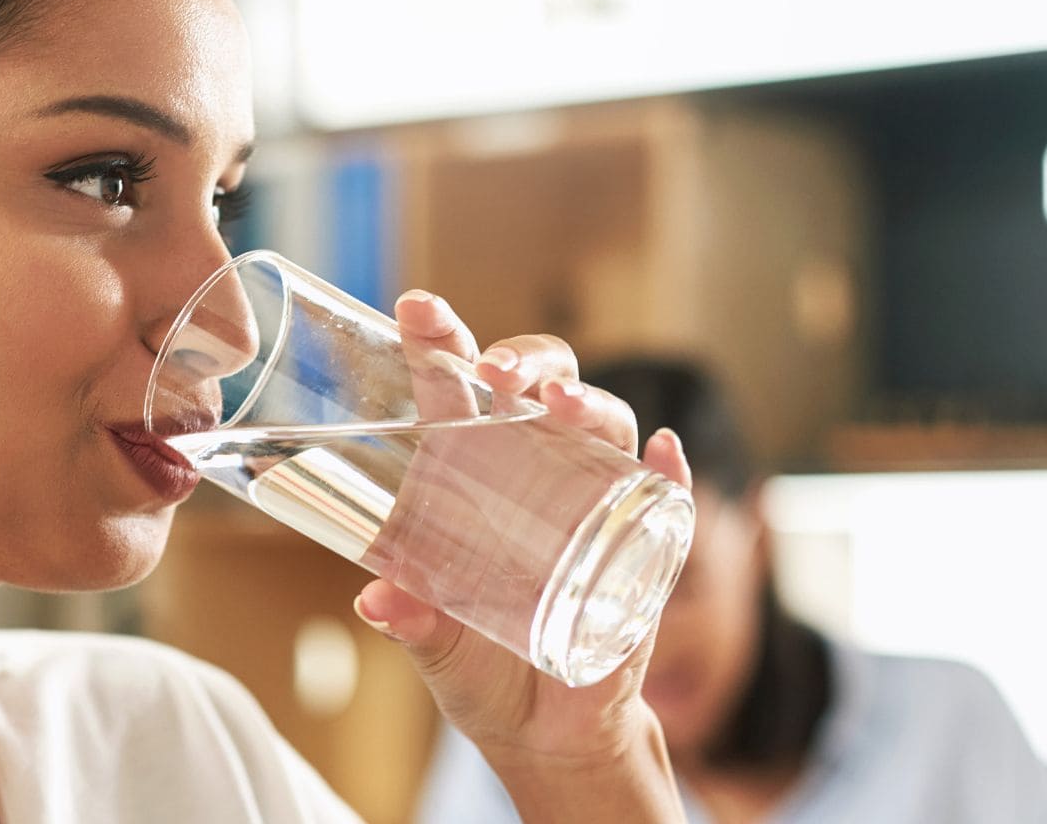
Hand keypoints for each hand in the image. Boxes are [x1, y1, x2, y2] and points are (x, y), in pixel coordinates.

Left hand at [354, 290, 691, 821]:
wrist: (547, 737)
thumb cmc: (482, 673)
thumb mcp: (437, 650)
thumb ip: (411, 621)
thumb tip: (375, 597)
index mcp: (472, 477)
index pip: (458, 391)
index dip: (442, 344)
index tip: (416, 309)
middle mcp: (536, 475)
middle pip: (542, 386)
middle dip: (526, 361)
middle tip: (499, 375)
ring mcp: (596, 506)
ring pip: (606, 428)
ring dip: (590, 404)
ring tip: (563, 406)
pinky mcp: (645, 552)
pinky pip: (669, 499)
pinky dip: (671, 473)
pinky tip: (664, 454)